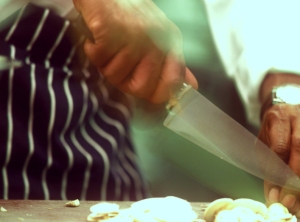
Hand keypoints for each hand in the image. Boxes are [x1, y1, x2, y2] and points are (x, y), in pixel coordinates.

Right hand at [73, 0, 197, 102]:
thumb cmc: (130, 16)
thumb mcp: (159, 39)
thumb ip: (175, 66)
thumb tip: (191, 86)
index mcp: (171, 43)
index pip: (172, 84)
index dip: (157, 94)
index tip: (142, 89)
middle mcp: (156, 40)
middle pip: (141, 88)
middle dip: (124, 82)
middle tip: (118, 64)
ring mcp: (135, 36)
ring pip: (115, 76)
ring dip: (105, 64)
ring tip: (107, 46)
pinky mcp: (112, 30)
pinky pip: (99, 60)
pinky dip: (92, 52)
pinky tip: (96, 39)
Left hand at [259, 73, 299, 215]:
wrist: (289, 103)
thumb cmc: (274, 127)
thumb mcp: (264, 139)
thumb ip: (268, 162)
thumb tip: (272, 194)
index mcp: (278, 118)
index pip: (278, 148)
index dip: (276, 173)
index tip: (274, 195)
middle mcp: (299, 117)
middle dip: (295, 178)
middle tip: (291, 202)